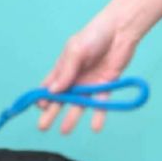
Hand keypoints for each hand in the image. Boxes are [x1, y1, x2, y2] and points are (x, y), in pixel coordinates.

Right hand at [38, 14, 137, 133]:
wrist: (121, 29)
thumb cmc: (94, 35)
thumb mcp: (75, 50)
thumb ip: (65, 72)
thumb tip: (52, 92)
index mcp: (62, 69)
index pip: (48, 87)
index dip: (42, 97)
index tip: (40, 107)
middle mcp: (74, 79)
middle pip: (60, 100)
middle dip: (50, 113)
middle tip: (43, 127)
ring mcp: (89, 84)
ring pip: (78, 104)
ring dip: (71, 118)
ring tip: (65, 131)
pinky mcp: (105, 86)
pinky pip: (100, 103)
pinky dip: (98, 115)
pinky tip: (95, 127)